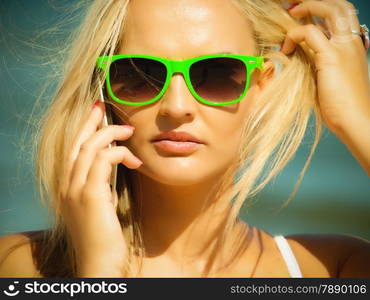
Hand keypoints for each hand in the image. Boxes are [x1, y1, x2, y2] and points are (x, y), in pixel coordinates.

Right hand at [60, 100, 142, 276]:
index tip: (95, 113)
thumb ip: (100, 186)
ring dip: (111, 134)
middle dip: (91, 121)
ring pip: (90, 147)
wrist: (99, 262)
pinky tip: (135, 160)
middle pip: (77, 143)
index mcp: (67, 187)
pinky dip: (120, 154)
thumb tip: (112, 167)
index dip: (83, 129)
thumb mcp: (99, 206)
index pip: (73, 150)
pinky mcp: (89, 194)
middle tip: (103, 105)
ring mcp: (75, 189)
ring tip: (129, 131)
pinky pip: (103, 160)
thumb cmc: (103, 236)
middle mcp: (66, 185)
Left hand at [281, 0, 369, 172]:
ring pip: (329, 10)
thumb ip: (318, 62)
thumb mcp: (329, 78)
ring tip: (290, 15)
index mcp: (353, 46)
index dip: (323, 9)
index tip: (301, 14)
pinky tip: (285, 49)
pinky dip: (293, 36)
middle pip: (339, 6)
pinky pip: (309, 33)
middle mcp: (352, 42)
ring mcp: (344, 47)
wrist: (354, 120)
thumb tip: (299, 55)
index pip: (342, 15)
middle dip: (314, 2)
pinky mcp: (332, 57)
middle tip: (293, 7)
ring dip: (306, 8)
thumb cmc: (341, 105)